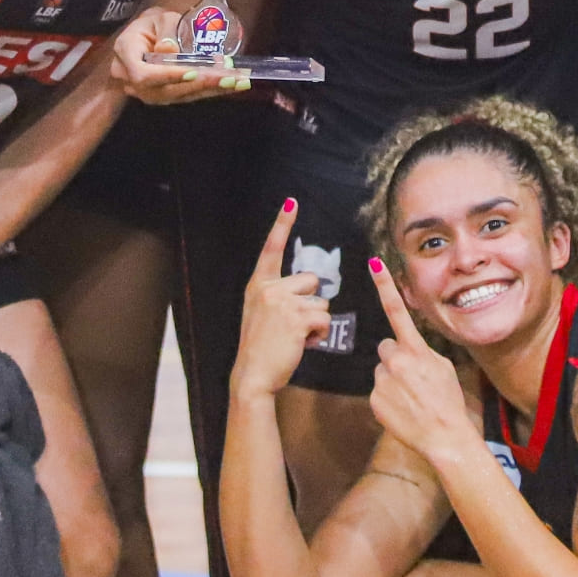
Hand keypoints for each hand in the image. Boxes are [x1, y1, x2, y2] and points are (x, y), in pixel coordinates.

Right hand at [116, 1, 252, 103]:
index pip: (144, 74)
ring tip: (237, 82)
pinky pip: (185, 96)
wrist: (146, 37)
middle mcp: (131, 79)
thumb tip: (170, 50)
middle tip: (228, 78)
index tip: (194, 72)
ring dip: (209, 90)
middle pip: (164, 90)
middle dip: (199, 84)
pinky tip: (231, 85)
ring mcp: (146, 92)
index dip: (169, 76)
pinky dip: (208, 91)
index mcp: (125, 54)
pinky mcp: (162, 97)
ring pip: (178, 96)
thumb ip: (166, 30)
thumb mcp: (160, 17)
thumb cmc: (152, 24)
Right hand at [232, 201, 330, 400]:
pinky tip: (302, 344)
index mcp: (259, 285)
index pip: (272, 248)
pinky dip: (319, 335)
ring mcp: (283, 302)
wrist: (252, 375)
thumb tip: (308, 289)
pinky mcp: (297, 318)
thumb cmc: (261, 348)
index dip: (282, 223)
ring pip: (322, 302)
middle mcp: (269, 288)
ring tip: (295, 338)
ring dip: (316, 322)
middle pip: (312, 280)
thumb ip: (278, 297)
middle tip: (293, 326)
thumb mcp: (260, 314)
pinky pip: (324, 319)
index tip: (292, 201)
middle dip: (311, 301)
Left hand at [366, 258, 478, 470]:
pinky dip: (387, 398)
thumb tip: (404, 349)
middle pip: (386, 348)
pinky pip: (377, 391)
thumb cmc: (448, 401)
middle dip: (395, 359)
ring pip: (381, 370)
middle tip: (413, 379)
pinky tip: (403, 409)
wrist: (444, 436)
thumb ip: (421, 353)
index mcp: (416, 349)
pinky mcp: (373, 399)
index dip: (384, 286)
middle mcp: (396, 361)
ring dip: (392, 379)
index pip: (397, 311)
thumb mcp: (443, 367)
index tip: (374, 264)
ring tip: (410, 397)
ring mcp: (382, 381)